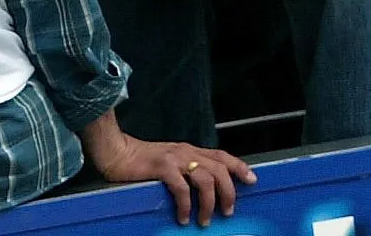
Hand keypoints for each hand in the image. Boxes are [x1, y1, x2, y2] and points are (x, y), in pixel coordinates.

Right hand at [92, 132, 254, 226]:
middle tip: (227, 212)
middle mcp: (186, 151)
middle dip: (229, 192)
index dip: (239, 167)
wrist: (117, 152)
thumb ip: (185, 169)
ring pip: (205, 179)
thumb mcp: (170, 161)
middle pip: (219, 169)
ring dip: (209, 203)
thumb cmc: (141, 161)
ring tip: (204, 220)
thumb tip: (203, 189)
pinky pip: (182, 188)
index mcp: (189, 150)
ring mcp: (175, 159)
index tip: (252, 180)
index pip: (221, 156)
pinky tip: (182, 217)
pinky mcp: (162, 168)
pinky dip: (186, 205)